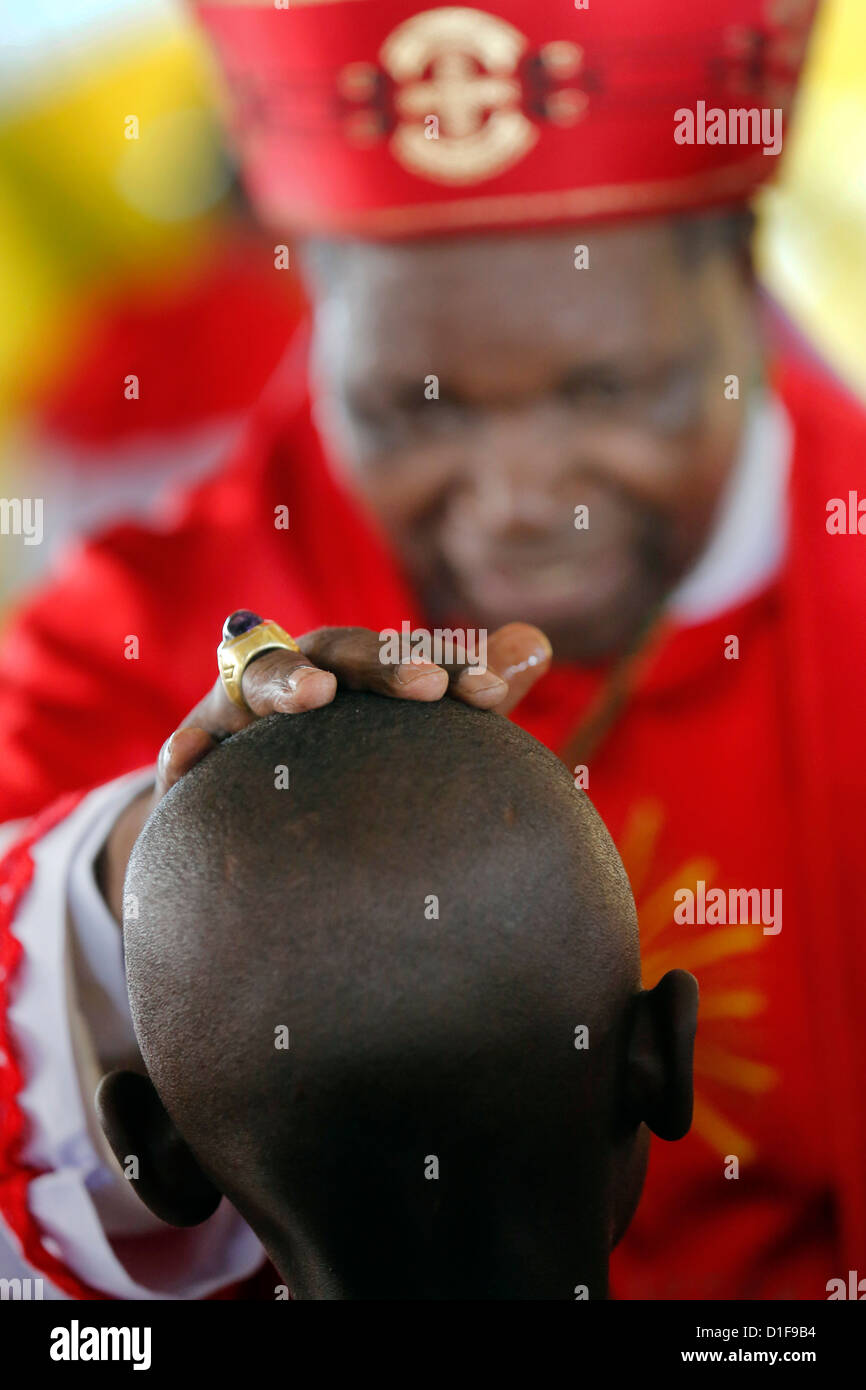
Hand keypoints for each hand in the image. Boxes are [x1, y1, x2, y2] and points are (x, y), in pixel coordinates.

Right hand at [97, 621, 551, 921]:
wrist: (245, 798)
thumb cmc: (344, 753)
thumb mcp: (406, 721)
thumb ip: (469, 690)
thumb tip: (538, 642)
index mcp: (360, 669)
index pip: (410, 655)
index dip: (450, 664)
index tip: (494, 692)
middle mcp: (303, 672)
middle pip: (339, 651)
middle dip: (380, 662)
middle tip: (425, 686)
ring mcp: (243, 706)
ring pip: (259, 679)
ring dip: (286, 682)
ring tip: (315, 696)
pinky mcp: (197, 750)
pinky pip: (187, 749)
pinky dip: (186, 752)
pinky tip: (184, 769)